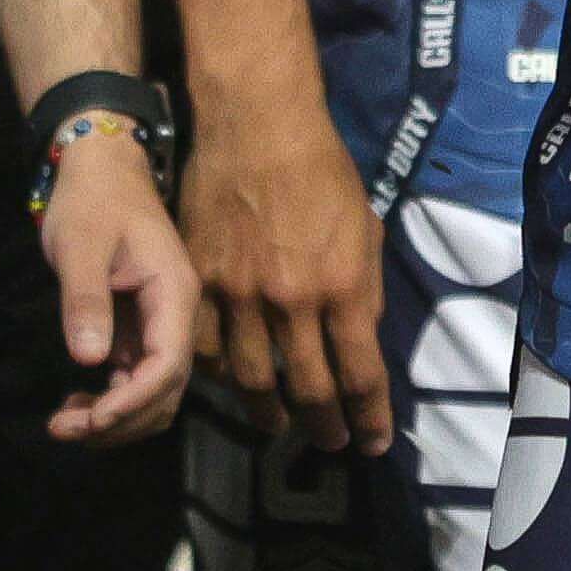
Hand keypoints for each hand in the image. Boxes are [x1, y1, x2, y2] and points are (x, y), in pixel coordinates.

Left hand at [37, 131, 196, 443]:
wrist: (101, 170)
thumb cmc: (91, 201)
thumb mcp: (81, 245)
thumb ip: (85, 301)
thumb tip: (88, 358)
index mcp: (173, 293)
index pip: (168, 364)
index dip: (133, 400)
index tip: (92, 419)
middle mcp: (176, 316)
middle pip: (165, 391)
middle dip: (119, 420)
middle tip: (63, 430)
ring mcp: (159, 326)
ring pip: (152, 394)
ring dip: (115, 419)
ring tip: (63, 425)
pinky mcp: (138, 331)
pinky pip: (133, 381)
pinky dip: (108, 403)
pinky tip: (75, 404)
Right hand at [181, 110, 391, 454]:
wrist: (257, 126)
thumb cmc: (322, 171)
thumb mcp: (366, 230)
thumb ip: (363, 290)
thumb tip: (360, 340)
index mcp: (342, 287)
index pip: (360, 376)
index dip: (368, 418)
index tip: (372, 443)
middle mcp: (291, 301)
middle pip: (308, 391)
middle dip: (324, 427)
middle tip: (330, 444)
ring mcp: (238, 295)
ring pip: (250, 381)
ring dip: (268, 414)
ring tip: (278, 426)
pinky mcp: (198, 282)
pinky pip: (204, 349)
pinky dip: (218, 375)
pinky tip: (229, 383)